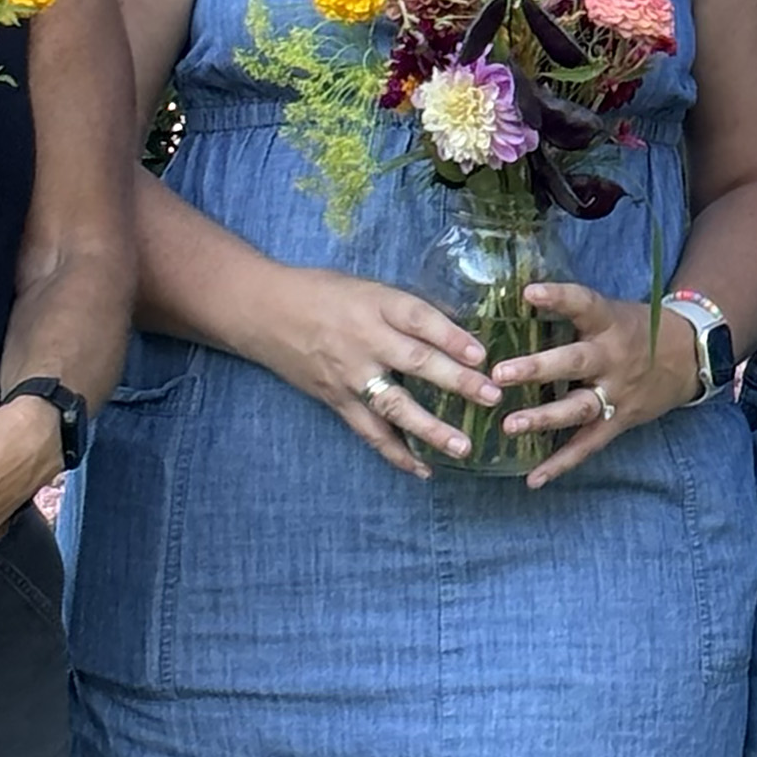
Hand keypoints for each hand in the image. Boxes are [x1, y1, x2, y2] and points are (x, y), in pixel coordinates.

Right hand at [270, 269, 500, 478]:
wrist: (264, 311)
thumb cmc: (324, 292)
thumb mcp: (368, 287)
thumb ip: (406, 309)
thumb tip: (459, 329)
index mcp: (376, 304)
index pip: (419, 319)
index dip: (451, 336)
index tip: (481, 354)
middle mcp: (364, 340)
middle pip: (415, 362)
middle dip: (456, 381)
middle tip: (492, 397)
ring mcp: (350, 375)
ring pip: (394, 406)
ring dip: (430, 429)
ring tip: (463, 447)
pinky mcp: (336, 400)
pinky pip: (369, 431)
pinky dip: (395, 452)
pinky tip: (422, 468)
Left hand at [489, 282, 706, 487]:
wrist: (689, 356)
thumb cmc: (637, 329)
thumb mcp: (612, 312)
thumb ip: (572, 313)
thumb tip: (514, 299)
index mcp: (609, 323)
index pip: (584, 304)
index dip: (558, 298)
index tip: (529, 293)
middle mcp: (612, 357)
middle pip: (575, 363)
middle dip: (537, 369)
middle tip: (500, 373)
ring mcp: (617, 393)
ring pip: (579, 408)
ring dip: (543, 418)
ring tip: (510, 425)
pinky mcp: (619, 421)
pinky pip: (588, 445)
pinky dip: (561, 463)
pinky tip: (534, 478)